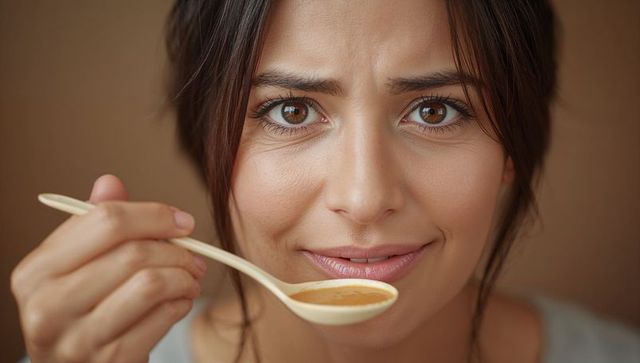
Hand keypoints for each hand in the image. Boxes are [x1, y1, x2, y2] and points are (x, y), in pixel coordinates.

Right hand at [11, 174, 206, 362]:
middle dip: (176, 250)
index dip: (153, 215)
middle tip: (193, 255)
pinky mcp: (110, 362)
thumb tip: (110, 182)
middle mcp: (48, 306)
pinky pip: (162, 317)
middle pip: (133, 253)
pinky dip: (182, 303)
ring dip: (184, 277)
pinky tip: (180, 301)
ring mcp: (78, 339)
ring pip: (151, 284)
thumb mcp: (77, 267)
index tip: (182, 221)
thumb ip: (93, 225)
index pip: (105, 222)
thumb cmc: (81, 310)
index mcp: (36, 271)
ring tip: (190, 277)